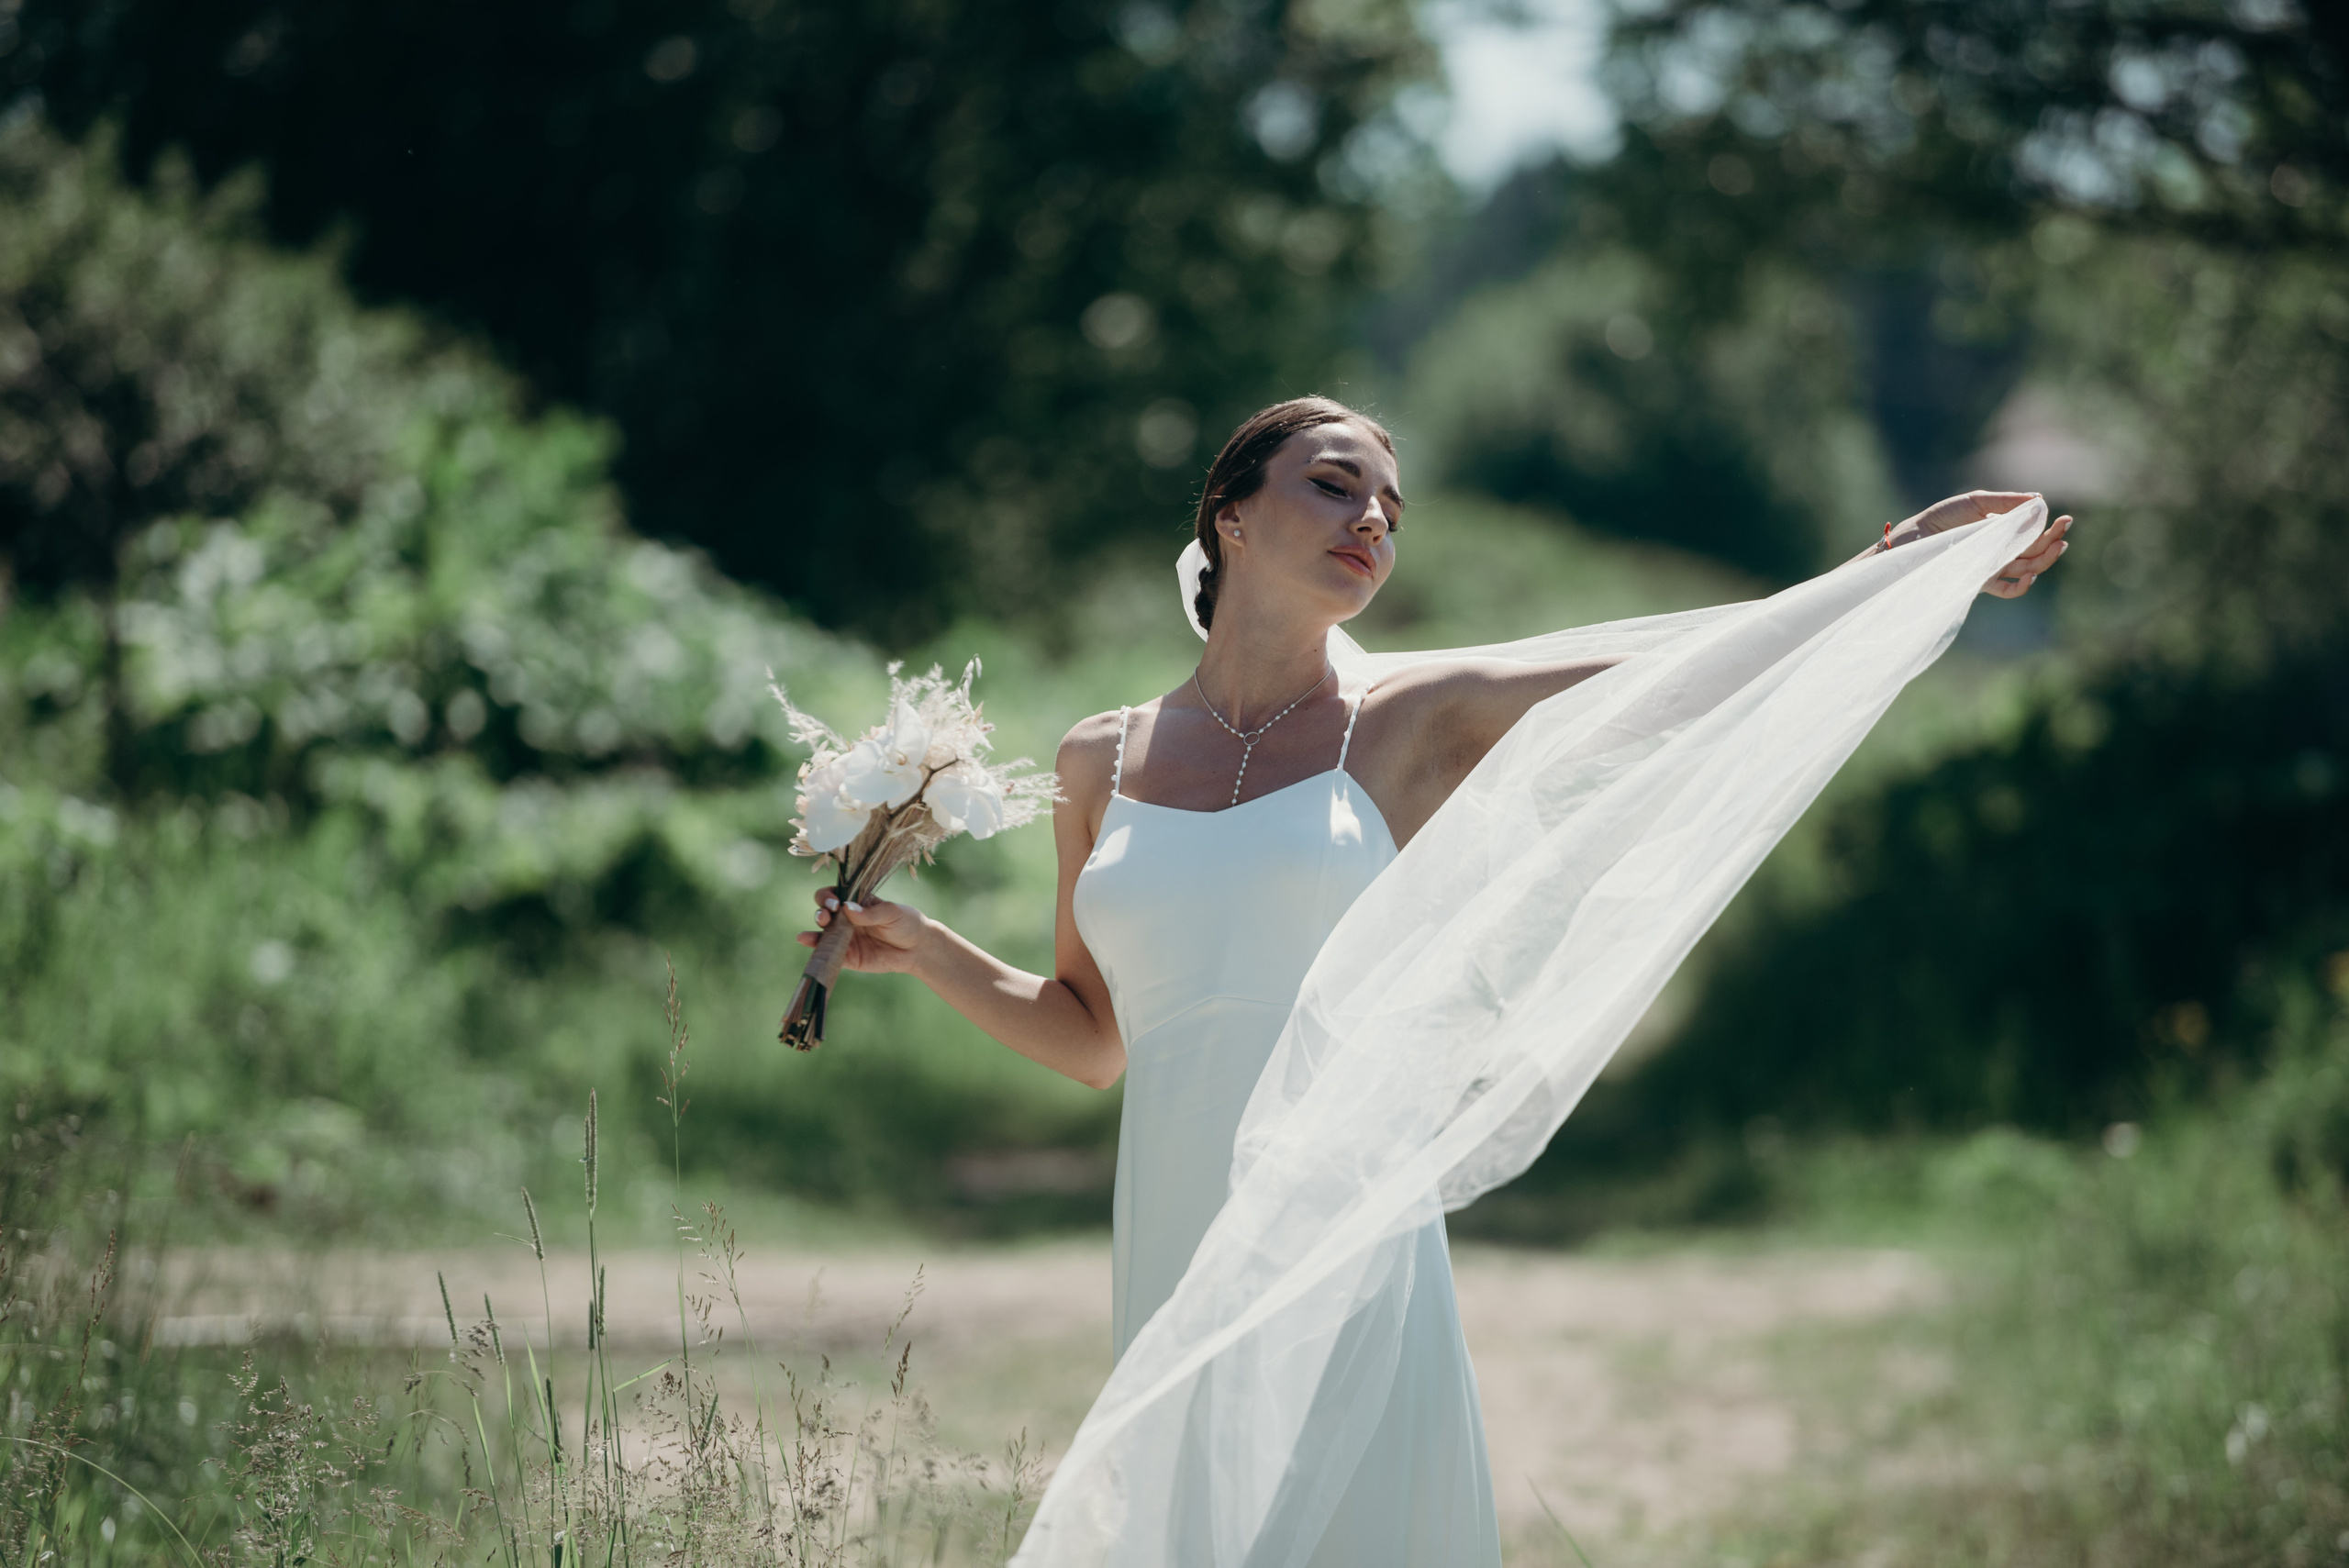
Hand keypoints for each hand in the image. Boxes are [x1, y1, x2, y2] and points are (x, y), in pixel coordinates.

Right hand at [801, 889, 928, 974]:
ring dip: (812, 932)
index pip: (834, 894)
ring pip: (822, 934)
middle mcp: (846, 919)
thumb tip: (847, 908)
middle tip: (827, 916)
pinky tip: (806, 943)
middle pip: (824, 912)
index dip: (829, 896)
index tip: (836, 903)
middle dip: (821, 912)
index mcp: (856, 902)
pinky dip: (816, 950)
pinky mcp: (847, 957)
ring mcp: (844, 938)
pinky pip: (829, 954)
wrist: (917, 949)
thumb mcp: (891, 912)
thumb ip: (870, 912)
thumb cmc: (906, 923)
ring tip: (807, 935)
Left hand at [1892, 490, 2072, 598]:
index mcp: (2002, 532)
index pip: (2034, 534)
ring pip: (2028, 569)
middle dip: (2054, 541)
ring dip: (2046, 559)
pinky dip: (2021, 586)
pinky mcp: (1980, 581)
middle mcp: (2000, 552)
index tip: (2066, 519)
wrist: (1916, 536)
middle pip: (2035, 552)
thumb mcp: (1976, 502)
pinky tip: (2031, 576)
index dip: (2051, 529)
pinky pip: (2006, 590)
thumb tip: (2038, 499)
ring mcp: (1991, 567)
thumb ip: (2006, 502)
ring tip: (2058, 545)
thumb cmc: (1942, 517)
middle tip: (2065, 527)